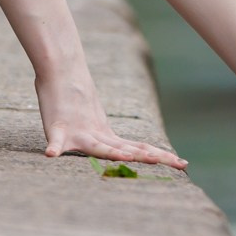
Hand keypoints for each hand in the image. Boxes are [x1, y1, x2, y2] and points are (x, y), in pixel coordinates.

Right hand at [36, 76, 187, 169]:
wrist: (61, 71)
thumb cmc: (73, 100)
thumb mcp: (92, 123)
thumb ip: (105, 140)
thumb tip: (123, 151)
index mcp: (107, 136)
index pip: (138, 147)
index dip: (160, 156)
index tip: (184, 164)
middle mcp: (98, 134)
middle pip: (128, 149)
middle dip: (154, 158)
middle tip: (181, 164)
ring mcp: (79, 132)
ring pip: (99, 147)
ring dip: (115, 154)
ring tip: (130, 159)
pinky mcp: (58, 127)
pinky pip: (55, 140)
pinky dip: (54, 146)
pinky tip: (51, 154)